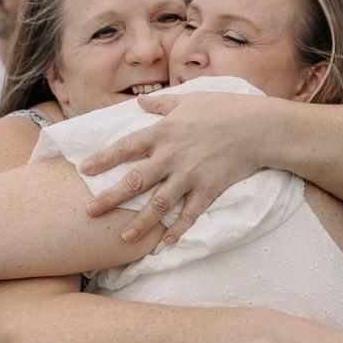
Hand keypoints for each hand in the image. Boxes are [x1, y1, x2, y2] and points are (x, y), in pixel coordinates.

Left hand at [81, 91, 263, 243]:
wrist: (258, 128)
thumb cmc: (224, 108)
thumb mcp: (189, 99)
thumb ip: (162, 104)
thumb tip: (140, 102)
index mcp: (164, 131)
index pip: (126, 147)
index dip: (103, 158)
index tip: (83, 169)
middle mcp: (172, 156)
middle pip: (135, 180)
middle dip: (110, 198)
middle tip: (89, 212)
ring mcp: (190, 176)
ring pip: (159, 204)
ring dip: (140, 223)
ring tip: (122, 238)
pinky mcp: (208, 190)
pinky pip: (190, 214)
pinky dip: (178, 229)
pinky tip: (166, 243)